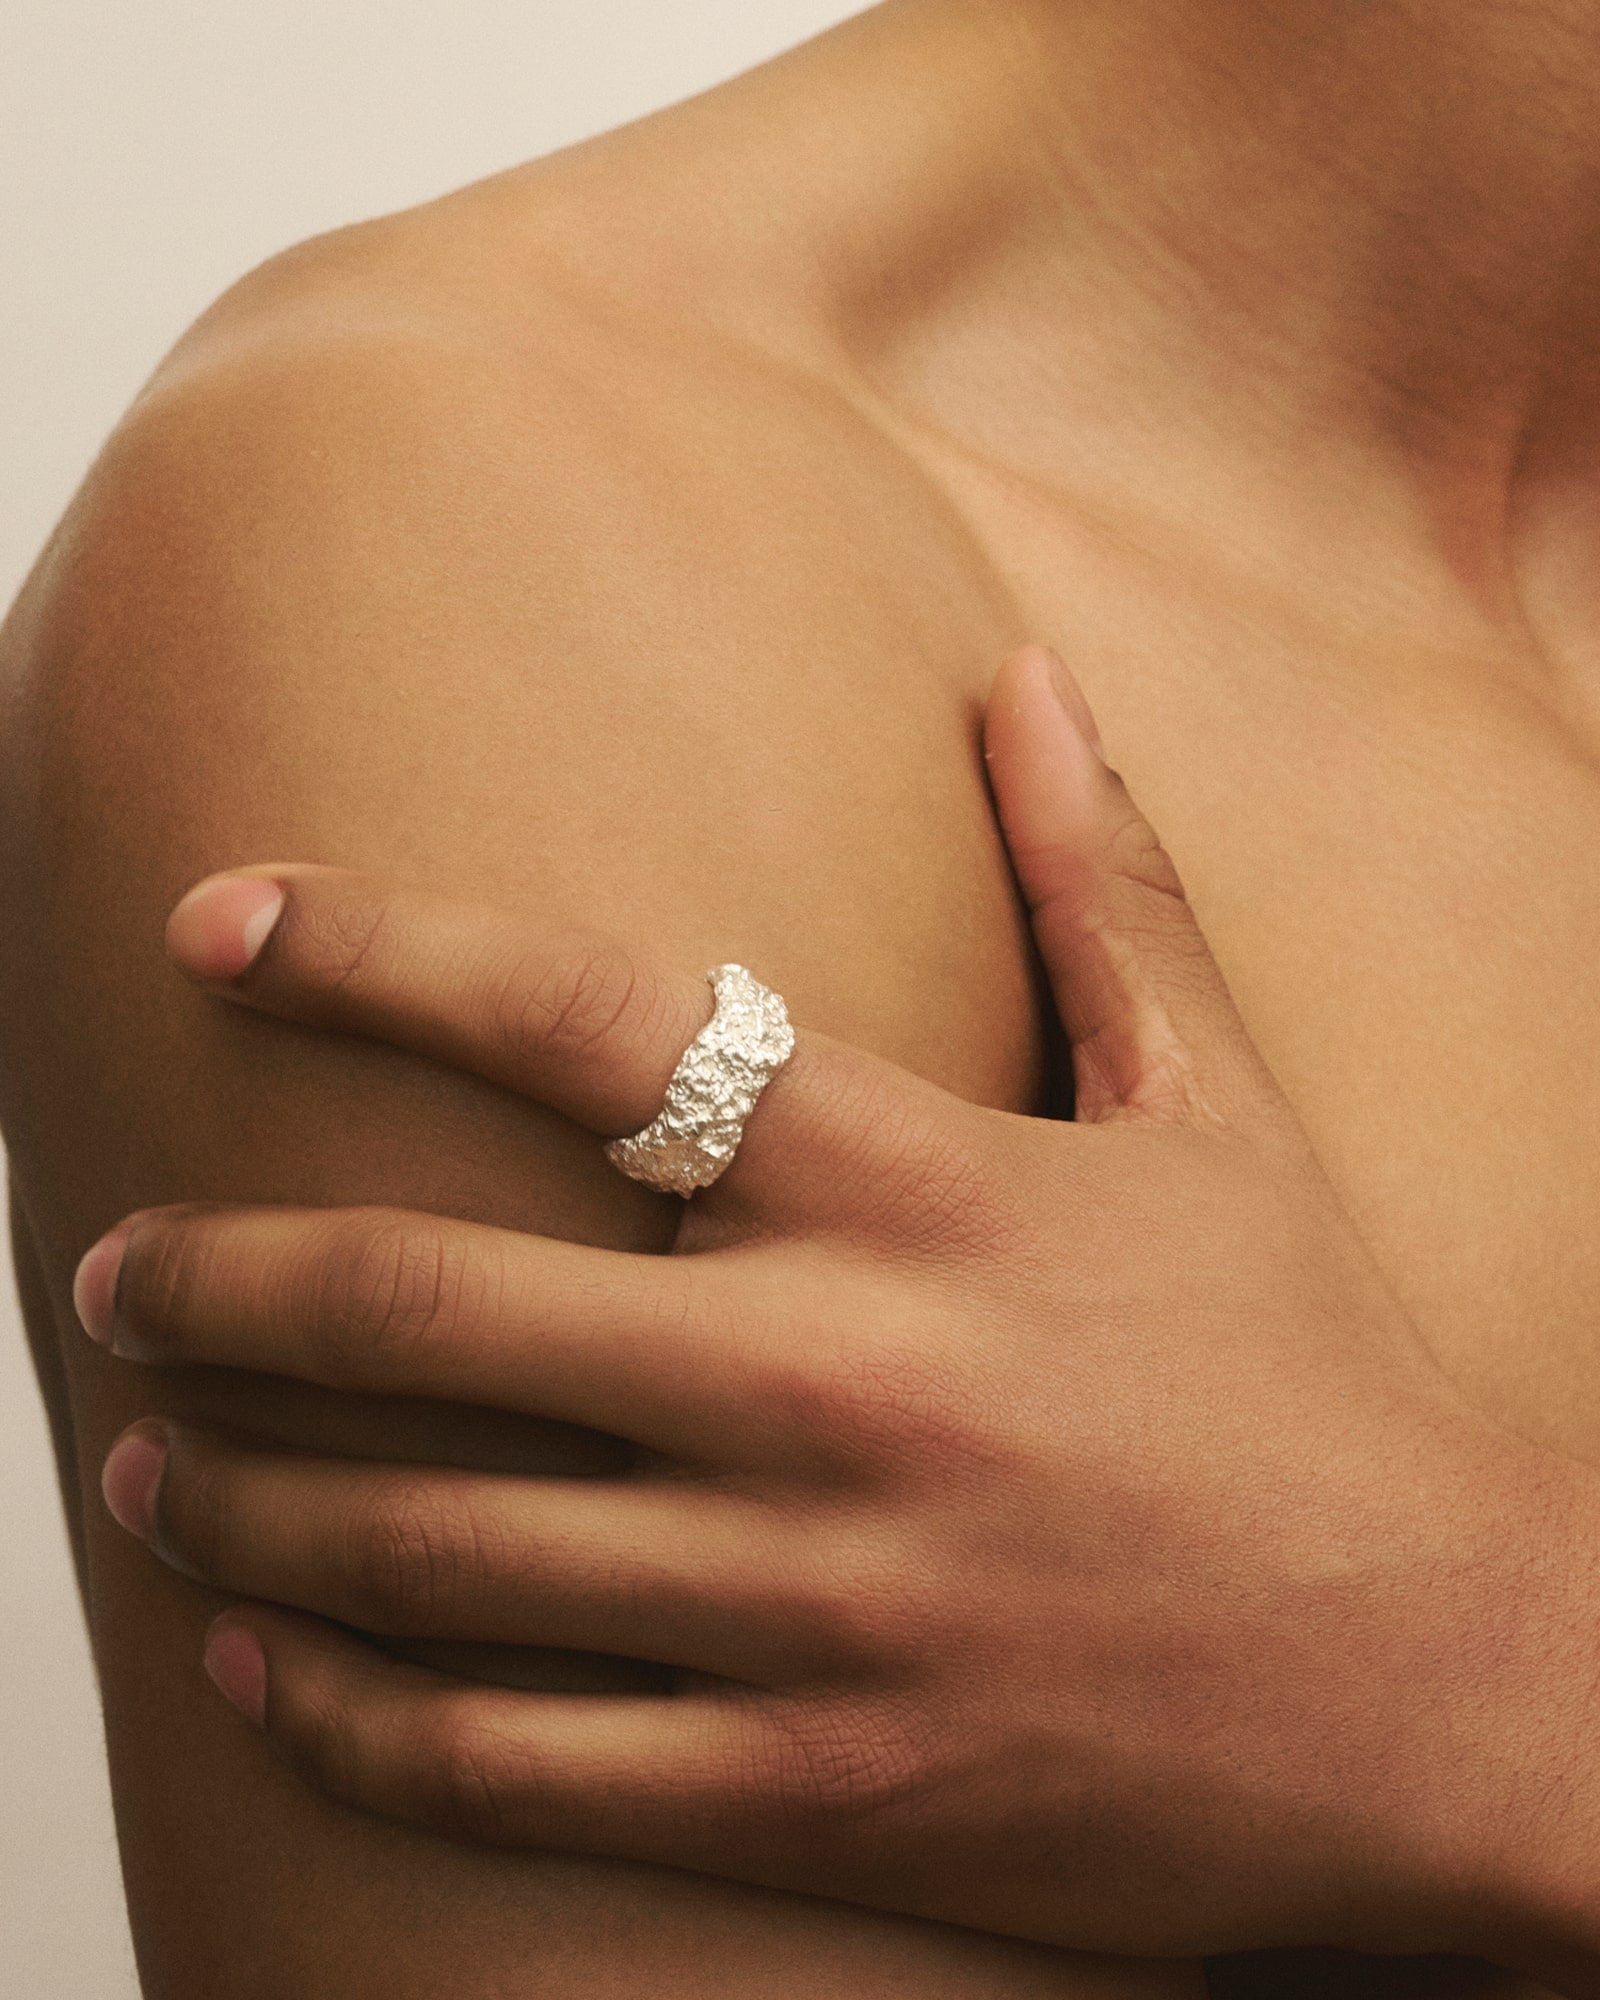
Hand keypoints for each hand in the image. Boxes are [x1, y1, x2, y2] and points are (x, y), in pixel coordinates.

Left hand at [78, 648, 1599, 1982]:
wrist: (1466, 1689)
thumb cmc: (1327, 1379)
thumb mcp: (1220, 1111)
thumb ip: (1107, 884)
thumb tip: (1030, 680)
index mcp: (926, 1188)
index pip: (590, 1020)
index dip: (374, 951)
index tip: (216, 920)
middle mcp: (844, 1378)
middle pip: (434, 1304)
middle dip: (224, 1279)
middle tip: (112, 1269)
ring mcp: (824, 1601)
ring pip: (437, 1550)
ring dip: (246, 1504)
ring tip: (145, 1466)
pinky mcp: (828, 1789)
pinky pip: (521, 1767)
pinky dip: (356, 1723)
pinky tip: (266, 1680)